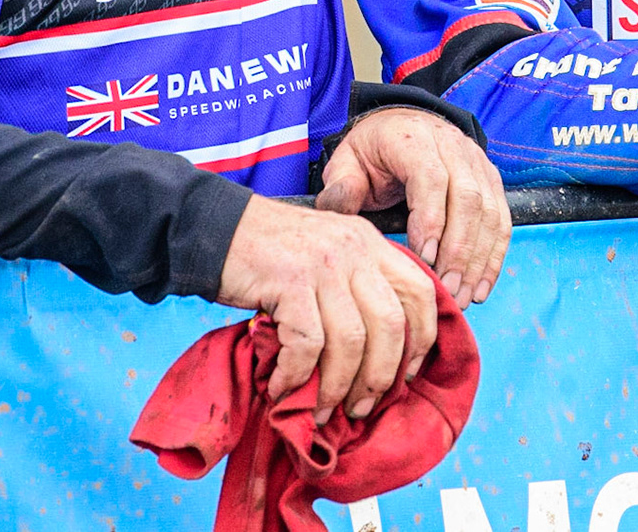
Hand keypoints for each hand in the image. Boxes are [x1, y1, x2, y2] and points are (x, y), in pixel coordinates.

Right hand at [216, 196, 437, 423]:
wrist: (215, 227)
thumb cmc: (272, 253)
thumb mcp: (329, 256)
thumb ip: (357, 288)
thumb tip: (381, 357)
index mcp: (370, 243)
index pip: (420, 291)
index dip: (422, 339)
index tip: (408, 374)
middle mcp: (354, 248)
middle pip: (390, 324)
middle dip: (380, 376)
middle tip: (361, 407)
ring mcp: (323, 263)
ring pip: (351, 340)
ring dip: (336, 386)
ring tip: (321, 409)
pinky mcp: (289, 280)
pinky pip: (307, 344)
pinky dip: (296, 375)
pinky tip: (282, 388)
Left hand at [317, 107, 511, 308]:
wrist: (404, 127)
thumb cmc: (373, 151)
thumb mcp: (347, 161)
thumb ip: (341, 186)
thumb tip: (335, 210)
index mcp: (414, 140)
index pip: (432, 178)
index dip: (431, 220)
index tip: (423, 259)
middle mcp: (453, 146)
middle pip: (468, 199)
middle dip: (459, 251)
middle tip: (445, 290)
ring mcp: (477, 163)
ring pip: (489, 213)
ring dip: (479, 259)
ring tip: (462, 297)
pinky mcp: (491, 181)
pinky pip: (501, 221)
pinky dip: (494, 257)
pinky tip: (479, 287)